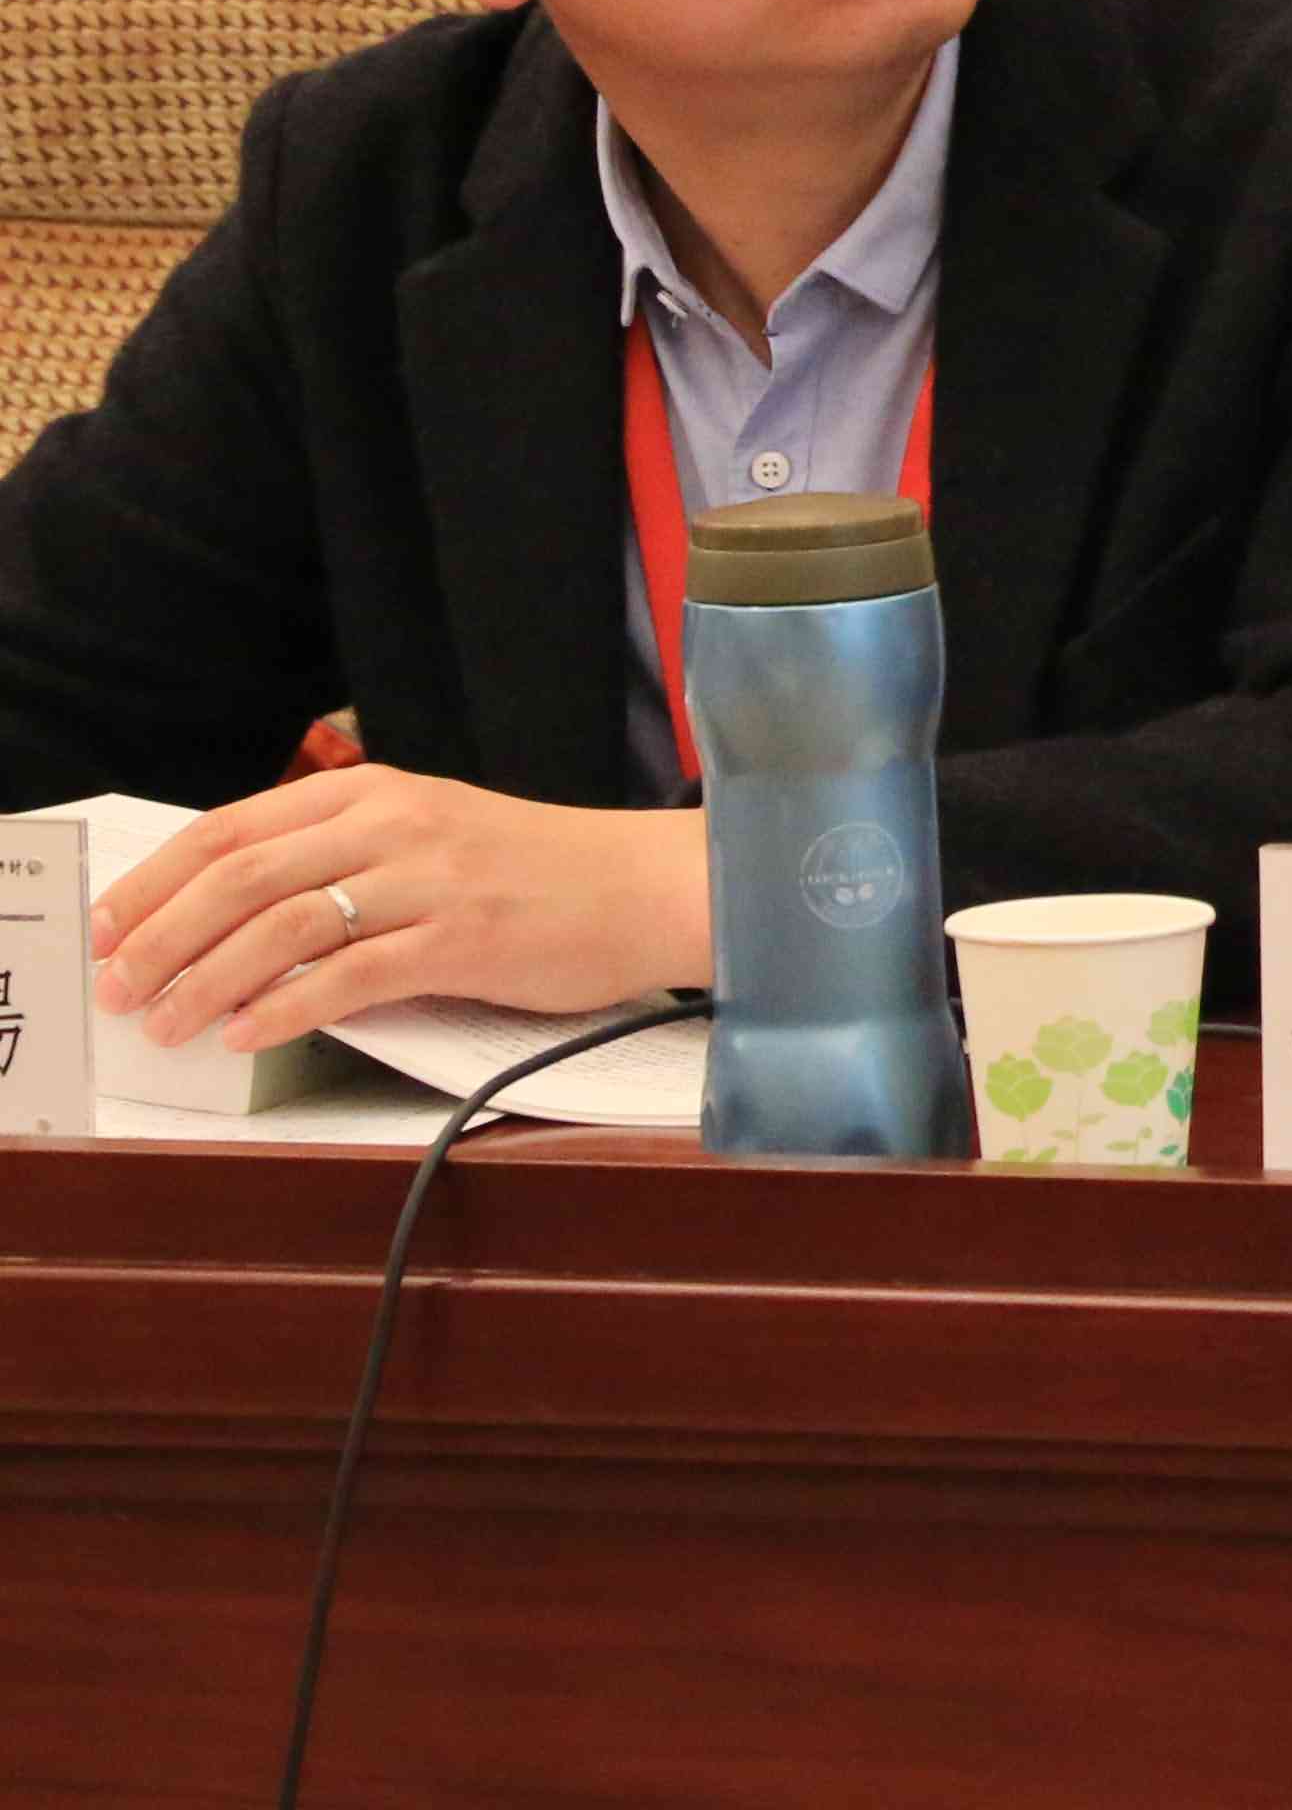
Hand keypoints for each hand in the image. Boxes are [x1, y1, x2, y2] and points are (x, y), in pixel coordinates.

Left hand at [90, 768, 712, 1053]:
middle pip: (241, 875)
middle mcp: (396, 823)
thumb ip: (345, 854)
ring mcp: (431, 879)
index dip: (154, 881)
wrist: (651, 885)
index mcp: (375, 790)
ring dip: (206, 982)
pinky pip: (351, 975)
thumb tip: (236, 912)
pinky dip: (286, 1008)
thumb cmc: (540, 871)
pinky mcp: (465, 939)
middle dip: (160, 938)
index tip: (107, 928)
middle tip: (119, 989)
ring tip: (168, 1025)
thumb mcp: (431, 834)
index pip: (231, 826)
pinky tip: (249, 1035)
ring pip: (282, 926)